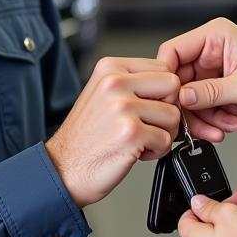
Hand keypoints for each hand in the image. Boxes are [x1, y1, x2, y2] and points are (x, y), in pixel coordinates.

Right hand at [46, 57, 180, 208]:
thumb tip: (171, 84)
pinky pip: (166, 140)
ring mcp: (122, 107)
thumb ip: (134, 82)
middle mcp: (115, 82)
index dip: (163, 91)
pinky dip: (156, 151)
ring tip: (139, 138)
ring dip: (162, 133)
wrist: (63, 168)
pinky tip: (135, 151)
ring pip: (173, 115)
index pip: (163, 67)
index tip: (149, 106)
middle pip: (172, 86)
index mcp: (110, 68)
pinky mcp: (130, 133)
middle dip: (168, 108)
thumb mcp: (104, 94)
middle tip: (149, 123)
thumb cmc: (86, 136)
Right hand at [156, 17, 236, 140]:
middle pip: (178, 79)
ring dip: (202, 118)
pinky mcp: (217, 92)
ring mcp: (212, 74)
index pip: (174, 50)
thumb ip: (210, 92)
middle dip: (188, 105)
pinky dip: (211, 122)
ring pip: (187, 99)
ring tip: (220, 128)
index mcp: (216, 37)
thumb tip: (182, 97)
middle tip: (194, 122)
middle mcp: (211, 53)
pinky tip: (229, 125)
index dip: (167, 75)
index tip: (170, 97)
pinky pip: (200, 110)